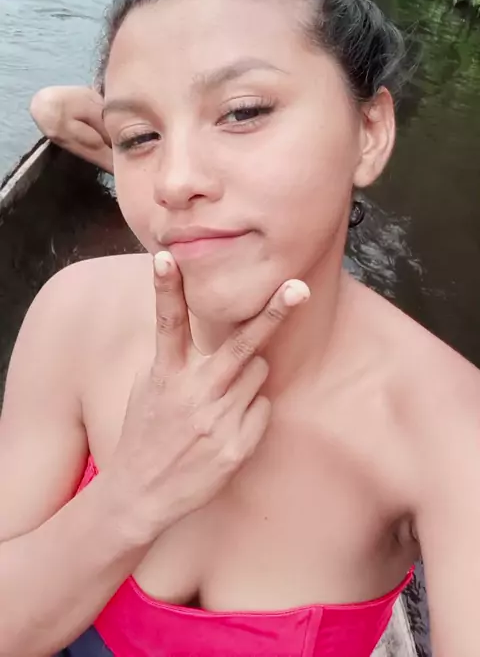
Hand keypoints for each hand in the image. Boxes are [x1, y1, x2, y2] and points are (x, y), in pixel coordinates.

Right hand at [109, 251, 309, 538]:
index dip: (166, 288)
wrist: (141, 493)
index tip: (167, 257)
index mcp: (165, 373)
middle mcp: (193, 394)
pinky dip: (251, 409)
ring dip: (248, 375)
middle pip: (240, 344)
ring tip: (220, 400)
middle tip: (298, 287)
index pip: (166, 322)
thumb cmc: (146, 430)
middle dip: (272, 313)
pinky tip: (225, 428)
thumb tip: (214, 331)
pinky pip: (262, 406)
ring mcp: (217, 421)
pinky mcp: (236, 446)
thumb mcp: (149, 386)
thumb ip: (177, 358)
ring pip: (258, 372)